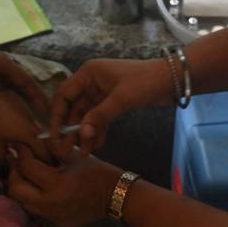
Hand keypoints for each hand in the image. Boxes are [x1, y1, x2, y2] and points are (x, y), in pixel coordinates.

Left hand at [0, 21, 48, 117]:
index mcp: (2, 62)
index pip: (26, 81)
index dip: (37, 96)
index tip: (47, 111)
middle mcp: (3, 64)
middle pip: (24, 83)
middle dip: (36, 98)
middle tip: (46, 117)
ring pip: (16, 84)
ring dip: (26, 97)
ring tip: (35, 113)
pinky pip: (6, 84)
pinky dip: (13, 94)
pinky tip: (14, 105)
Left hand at [5, 142, 122, 226]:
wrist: (117, 195)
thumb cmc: (97, 172)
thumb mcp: (73, 155)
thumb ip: (50, 147)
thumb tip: (31, 136)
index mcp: (56, 184)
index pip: (26, 168)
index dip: (20, 153)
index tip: (18, 145)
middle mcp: (51, 204)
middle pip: (16, 189)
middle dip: (14, 173)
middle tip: (18, 161)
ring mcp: (53, 216)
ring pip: (23, 201)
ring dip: (22, 186)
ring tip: (27, 174)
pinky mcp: (57, 222)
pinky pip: (37, 210)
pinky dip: (34, 197)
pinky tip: (40, 187)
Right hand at [50, 58, 173, 152]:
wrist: (171, 80)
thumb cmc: (144, 82)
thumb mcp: (121, 99)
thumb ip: (99, 117)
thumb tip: (81, 135)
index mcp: (88, 73)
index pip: (64, 95)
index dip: (57, 116)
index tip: (56, 136)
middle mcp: (91, 82)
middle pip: (73, 108)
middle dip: (71, 129)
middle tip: (66, 150)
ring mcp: (101, 93)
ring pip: (86, 116)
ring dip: (84, 133)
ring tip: (83, 152)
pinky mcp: (112, 102)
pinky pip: (99, 119)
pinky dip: (97, 131)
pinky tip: (96, 145)